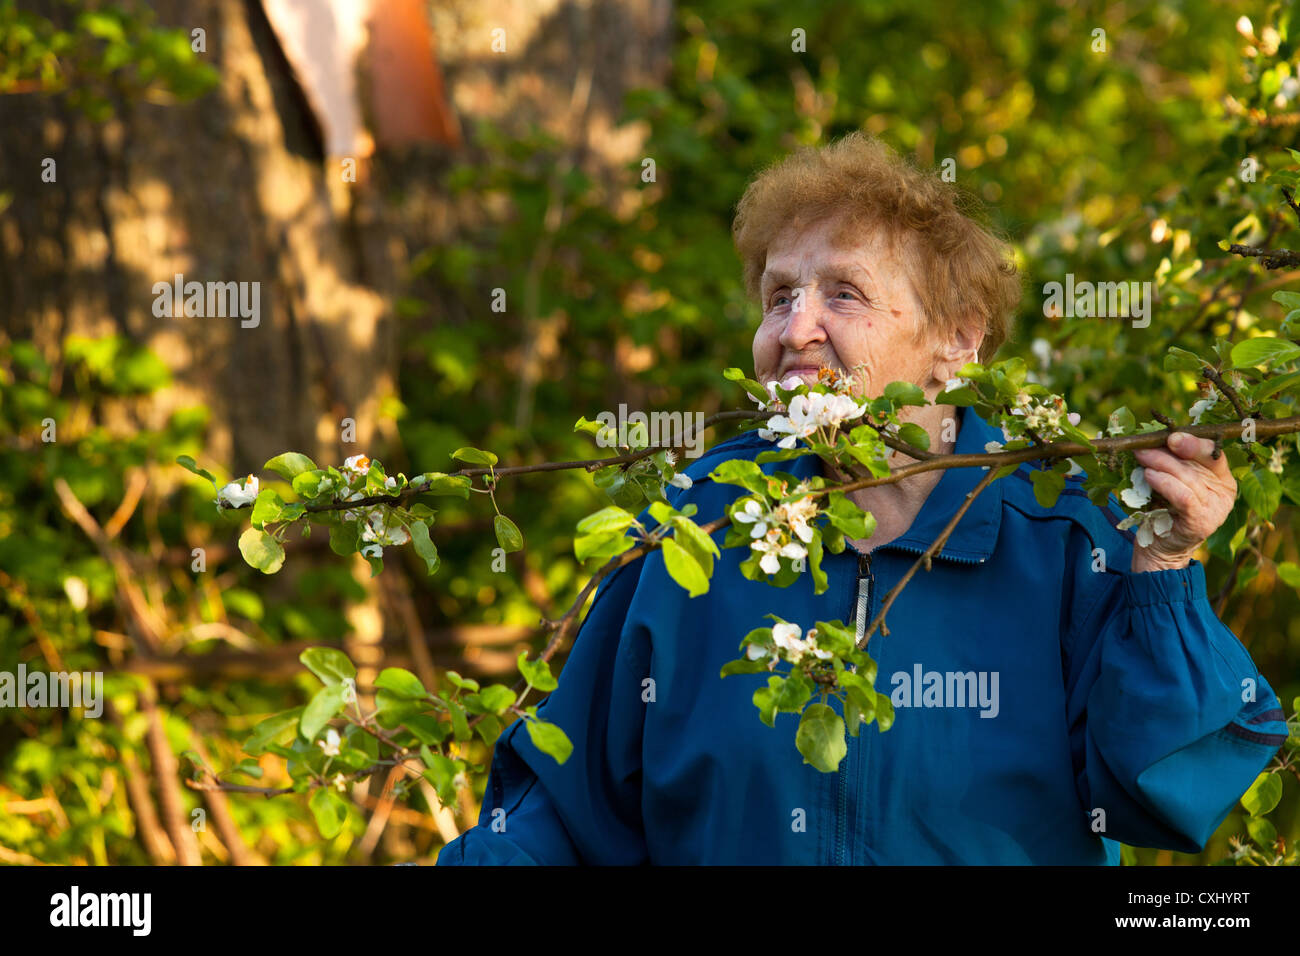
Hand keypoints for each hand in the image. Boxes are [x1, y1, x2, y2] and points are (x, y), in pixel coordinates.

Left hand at [1130, 431, 1235, 572]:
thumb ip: (1173, 462)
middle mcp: (1223, 491)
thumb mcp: (1172, 481)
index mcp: (1221, 477)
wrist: (1160, 546)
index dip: (1193, 442)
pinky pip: (1183, 497)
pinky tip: (1149, 476)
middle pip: (1198, 463)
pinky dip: (1165, 483)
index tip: (1170, 436)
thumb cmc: (1165, 509)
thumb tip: (1152, 439)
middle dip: (1168, 452)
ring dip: (1161, 464)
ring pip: (1189, 478)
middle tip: (1143, 445)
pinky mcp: (1200, 522)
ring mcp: (1214, 508)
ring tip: (1141, 458)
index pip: (1213, 453)